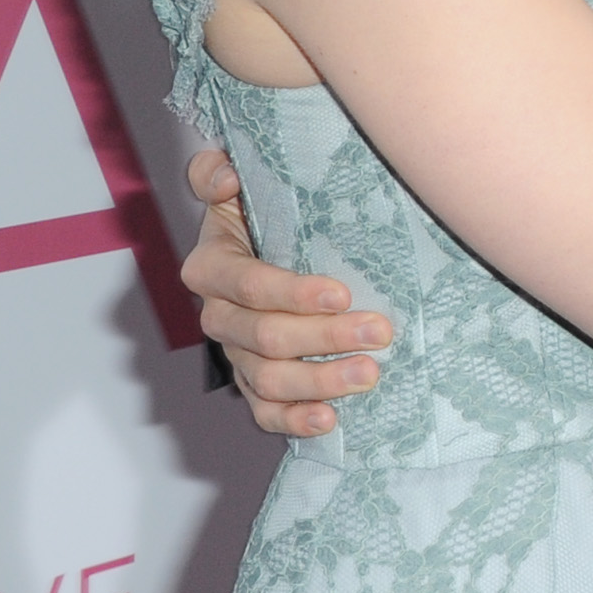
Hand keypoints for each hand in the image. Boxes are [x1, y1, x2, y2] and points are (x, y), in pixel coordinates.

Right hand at [180, 146, 388, 438]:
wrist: (273, 245)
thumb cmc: (266, 211)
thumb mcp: (245, 183)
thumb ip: (218, 172)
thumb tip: (225, 177)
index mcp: (212, 267)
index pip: (248, 285)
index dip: (292, 293)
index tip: (342, 293)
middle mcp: (218, 315)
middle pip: (265, 336)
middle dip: (325, 337)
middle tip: (380, 332)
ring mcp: (236, 354)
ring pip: (269, 378)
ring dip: (320, 380)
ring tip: (369, 374)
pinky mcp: (255, 384)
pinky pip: (266, 411)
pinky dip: (295, 420)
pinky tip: (330, 420)